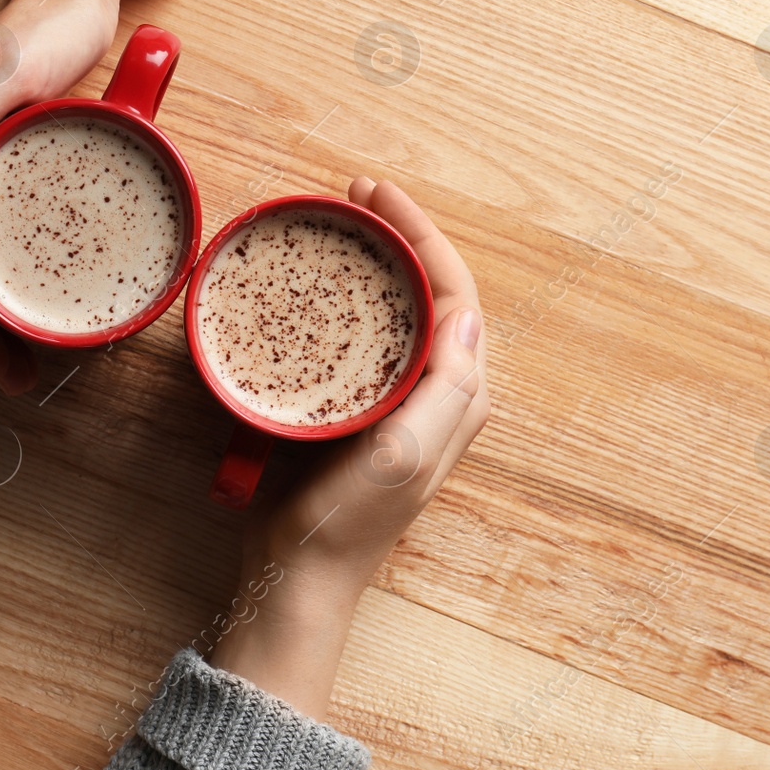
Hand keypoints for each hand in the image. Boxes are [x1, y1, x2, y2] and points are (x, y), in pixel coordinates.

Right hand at [209, 177, 489, 717]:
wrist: (298, 575)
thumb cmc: (347, 522)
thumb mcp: (402, 456)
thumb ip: (445, 390)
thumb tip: (471, 315)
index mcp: (456, 396)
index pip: (454, 292)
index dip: (422, 235)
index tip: (378, 194)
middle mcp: (435, 391)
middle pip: (430, 289)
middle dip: (400, 234)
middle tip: (355, 194)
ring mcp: (396, 398)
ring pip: (398, 307)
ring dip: (377, 258)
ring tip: (340, 222)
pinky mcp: (358, 406)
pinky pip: (366, 333)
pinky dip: (349, 296)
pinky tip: (318, 282)